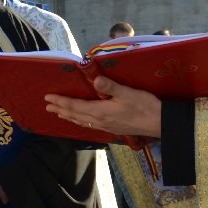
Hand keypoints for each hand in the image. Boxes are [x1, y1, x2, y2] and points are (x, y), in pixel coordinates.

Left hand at [45, 76, 161, 137]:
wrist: (159, 123)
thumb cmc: (144, 106)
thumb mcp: (128, 93)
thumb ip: (110, 86)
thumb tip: (95, 79)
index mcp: (101, 112)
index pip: (75, 106)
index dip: (61, 101)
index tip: (48, 97)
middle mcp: (100, 121)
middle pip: (75, 115)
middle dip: (60, 109)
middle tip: (47, 106)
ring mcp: (106, 126)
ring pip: (82, 122)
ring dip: (68, 116)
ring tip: (59, 113)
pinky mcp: (112, 128)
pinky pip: (90, 125)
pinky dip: (80, 121)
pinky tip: (82, 121)